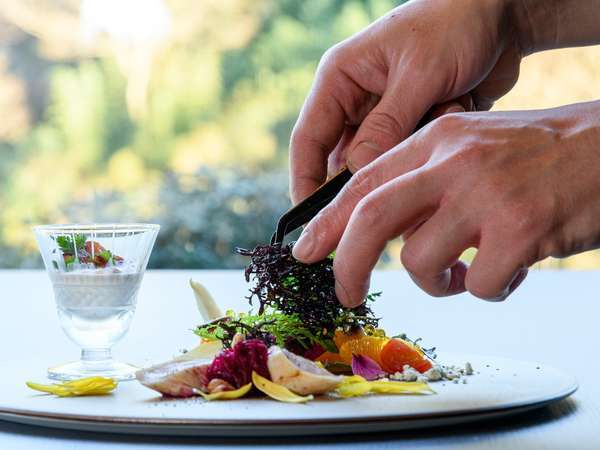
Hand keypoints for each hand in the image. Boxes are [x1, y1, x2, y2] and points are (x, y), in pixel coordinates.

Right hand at [290, 0, 525, 203]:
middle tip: (391, 189)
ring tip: (446, 102)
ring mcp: (383, 115)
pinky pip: (410, 156)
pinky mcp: (410, 126)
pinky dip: (433, 144)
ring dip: (412, 150)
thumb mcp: (419, 74)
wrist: (502, 14)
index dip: (305, 182)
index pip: (308, 139)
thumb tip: (358, 175)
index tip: (313, 223)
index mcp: (340, 79)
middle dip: (368, 176)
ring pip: (381, 161)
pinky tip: (459, 100)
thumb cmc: (454, 26)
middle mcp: (355, 100)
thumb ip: (386, 127)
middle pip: (341, 159)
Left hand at [292, 101, 599, 305]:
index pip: (361, 181)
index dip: (326, 221)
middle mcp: (455, 162)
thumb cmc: (533, 157)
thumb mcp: (468, 149)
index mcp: (435, 140)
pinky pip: (480, 286)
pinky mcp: (521, 231)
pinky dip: (485, 291)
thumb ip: (421, 183)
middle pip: (372, 217)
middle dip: (346, 263)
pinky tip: (505, 273)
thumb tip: (372, 232)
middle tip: (345, 294)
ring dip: (432, 284)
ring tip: (459, 276)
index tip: (306, 252)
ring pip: (420, 260)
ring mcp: (487, 195)